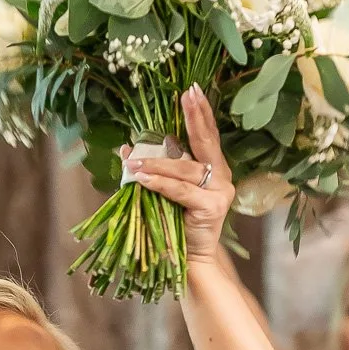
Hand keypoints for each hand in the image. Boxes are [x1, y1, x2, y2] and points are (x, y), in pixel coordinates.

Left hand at [124, 86, 234, 264]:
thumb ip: (153, 169)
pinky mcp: (211, 207)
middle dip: (194, 117)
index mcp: (214, 168)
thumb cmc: (177, 224)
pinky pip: (181, 190)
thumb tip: (126, 148)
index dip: (201, 112)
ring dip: (156, 164)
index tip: (192, 90)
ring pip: (185, 169)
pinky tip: (143, 178)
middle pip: (205, 142)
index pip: (207, 135)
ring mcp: (219, 191)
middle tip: (185, 95)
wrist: (189, 260)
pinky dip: (160, 183)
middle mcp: (222, 176)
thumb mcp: (165, 191)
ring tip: (133, 163)